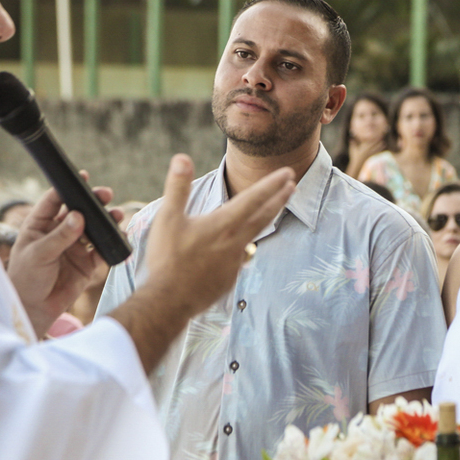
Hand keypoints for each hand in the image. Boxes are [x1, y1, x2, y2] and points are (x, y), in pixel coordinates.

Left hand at [7, 176, 122, 336]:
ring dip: (106, 221)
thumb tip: (79, 217)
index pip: (55, 200)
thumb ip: (59, 236)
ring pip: (94, 229)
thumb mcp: (38, 254)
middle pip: (79, 211)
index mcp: (41, 225)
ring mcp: (74, 247)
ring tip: (117, 215)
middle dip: (93, 202)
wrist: (35, 309)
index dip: (69, 188)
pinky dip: (111, 244)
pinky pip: (102, 251)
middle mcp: (59, 232)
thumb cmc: (26, 278)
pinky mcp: (86, 263)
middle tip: (106, 195)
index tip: (83, 178)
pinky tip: (120, 238)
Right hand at [110, 154, 293, 371]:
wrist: (168, 301)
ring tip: (271, 210)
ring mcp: (235, 263)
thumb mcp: (168, 218)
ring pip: (254, 236)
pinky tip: (235, 247)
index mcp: (222, 225)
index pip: (253, 199)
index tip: (289, 172)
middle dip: (279, 199)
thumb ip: (178, 187)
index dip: (272, 184)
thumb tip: (182, 157)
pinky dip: (241, 247)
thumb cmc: (167, 259)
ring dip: (265, 220)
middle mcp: (235, 243)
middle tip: (293, 185)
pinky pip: (239, 258)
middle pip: (263, 217)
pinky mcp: (229, 279)